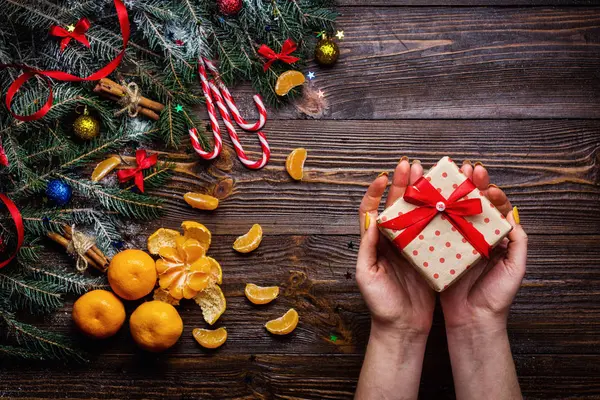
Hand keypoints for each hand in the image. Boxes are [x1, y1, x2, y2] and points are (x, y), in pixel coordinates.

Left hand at [357, 159, 435, 336]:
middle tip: (414, 165)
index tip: (384, 176)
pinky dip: (443, 216)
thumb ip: (367, 247)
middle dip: (406, 183)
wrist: (404, 328)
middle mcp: (396, 241)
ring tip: (434, 175)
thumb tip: (370, 219)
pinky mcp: (432, 256)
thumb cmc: (381, 304)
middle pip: (399, 206)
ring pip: (420, 213)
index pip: (373, 210)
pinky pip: (437, 231)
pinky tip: (450, 203)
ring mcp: (415, 247)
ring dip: (426, 194)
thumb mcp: (367, 276)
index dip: (376, 192)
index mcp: (377, 243)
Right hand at [440, 162, 527, 332]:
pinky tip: (428, 201)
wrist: (473, 320)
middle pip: (471, 204)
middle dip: (469, 184)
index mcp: (494, 237)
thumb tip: (512, 214)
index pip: (493, 208)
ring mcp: (454, 242)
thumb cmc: (497, 296)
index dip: (489, 192)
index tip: (485, 185)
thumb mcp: (515, 268)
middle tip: (466, 169)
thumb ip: (518, 241)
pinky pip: (435, 229)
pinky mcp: (437, 252)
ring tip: (446, 177)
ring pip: (452, 212)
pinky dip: (431, 214)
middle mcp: (474, 236)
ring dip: (448, 194)